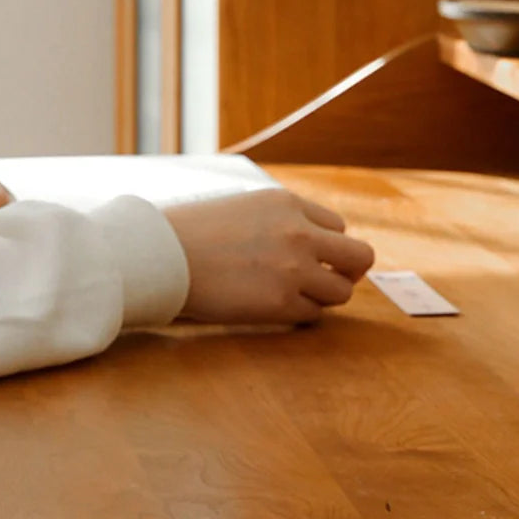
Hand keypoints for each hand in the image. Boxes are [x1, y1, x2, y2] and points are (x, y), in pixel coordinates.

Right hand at [164, 189, 374, 324]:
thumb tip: (302, 242)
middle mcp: (300, 232)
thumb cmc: (189, 233)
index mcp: (288, 203)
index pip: (337, 226)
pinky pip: (313, 315)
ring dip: (323, 296)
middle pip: (359, 256)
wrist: (160, 255)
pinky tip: (275, 308)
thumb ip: (277, 220)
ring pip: (342, 291)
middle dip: (347, 271)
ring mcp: (294, 269)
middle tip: (326, 280)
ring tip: (294, 297)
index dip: (326, 245)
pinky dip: (300, 314)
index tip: (310, 257)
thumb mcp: (242, 207)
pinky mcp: (280, 303)